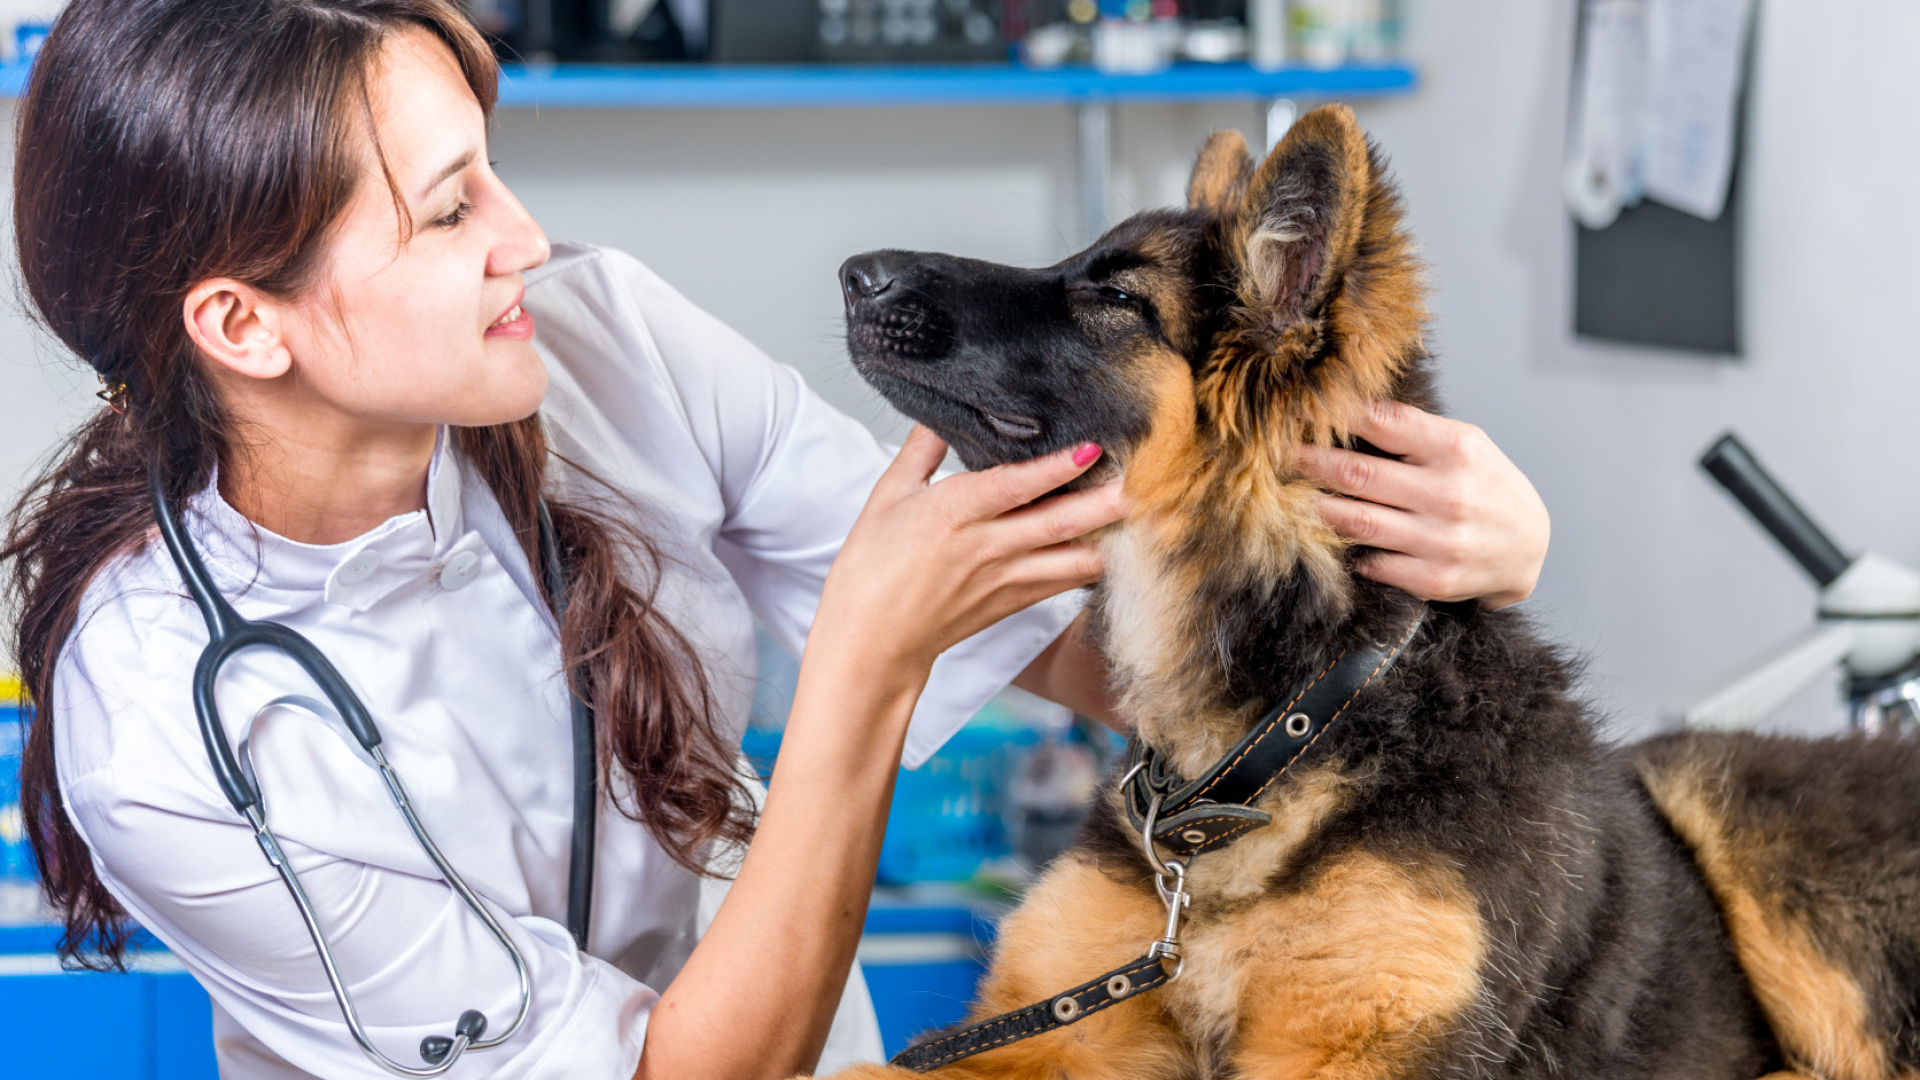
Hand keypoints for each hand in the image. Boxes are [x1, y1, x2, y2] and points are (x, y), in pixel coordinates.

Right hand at [815, 426, 1125, 678]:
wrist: (872, 642)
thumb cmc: (871, 572)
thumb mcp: (887, 498)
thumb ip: (920, 452)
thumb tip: (938, 415)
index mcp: (953, 513)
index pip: (1015, 486)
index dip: (1057, 468)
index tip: (1092, 448)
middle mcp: (987, 547)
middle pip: (1061, 523)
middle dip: (1107, 502)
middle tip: (1145, 480)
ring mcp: (1006, 580)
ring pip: (1075, 559)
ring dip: (1109, 535)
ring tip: (1141, 510)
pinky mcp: (1015, 603)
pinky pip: (1065, 582)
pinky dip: (1092, 564)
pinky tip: (1113, 544)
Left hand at [1298, 402, 1547, 608]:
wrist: (1530, 547)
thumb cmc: (1485, 484)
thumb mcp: (1464, 443)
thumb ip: (1411, 430)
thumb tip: (1343, 410)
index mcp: (1455, 448)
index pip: (1382, 422)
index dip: (1335, 416)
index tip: (1298, 413)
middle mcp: (1449, 493)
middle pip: (1357, 474)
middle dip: (1310, 463)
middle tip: (1277, 456)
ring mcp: (1441, 540)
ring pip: (1356, 521)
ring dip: (1315, 509)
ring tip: (1289, 497)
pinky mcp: (1433, 579)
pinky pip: (1372, 563)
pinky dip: (1346, 551)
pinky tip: (1329, 539)